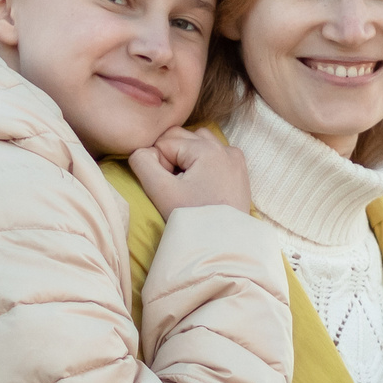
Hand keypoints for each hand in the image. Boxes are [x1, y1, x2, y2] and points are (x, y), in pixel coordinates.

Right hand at [131, 129, 252, 216]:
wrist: (224, 245)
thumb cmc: (193, 219)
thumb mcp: (161, 191)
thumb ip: (143, 163)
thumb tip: (142, 150)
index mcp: (205, 148)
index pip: (164, 142)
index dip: (158, 164)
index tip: (168, 188)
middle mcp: (223, 147)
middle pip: (182, 137)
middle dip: (172, 158)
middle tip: (175, 186)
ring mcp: (234, 158)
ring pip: (198, 142)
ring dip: (187, 157)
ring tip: (187, 185)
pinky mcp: (239, 170)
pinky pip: (215, 154)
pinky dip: (203, 162)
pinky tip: (201, 185)